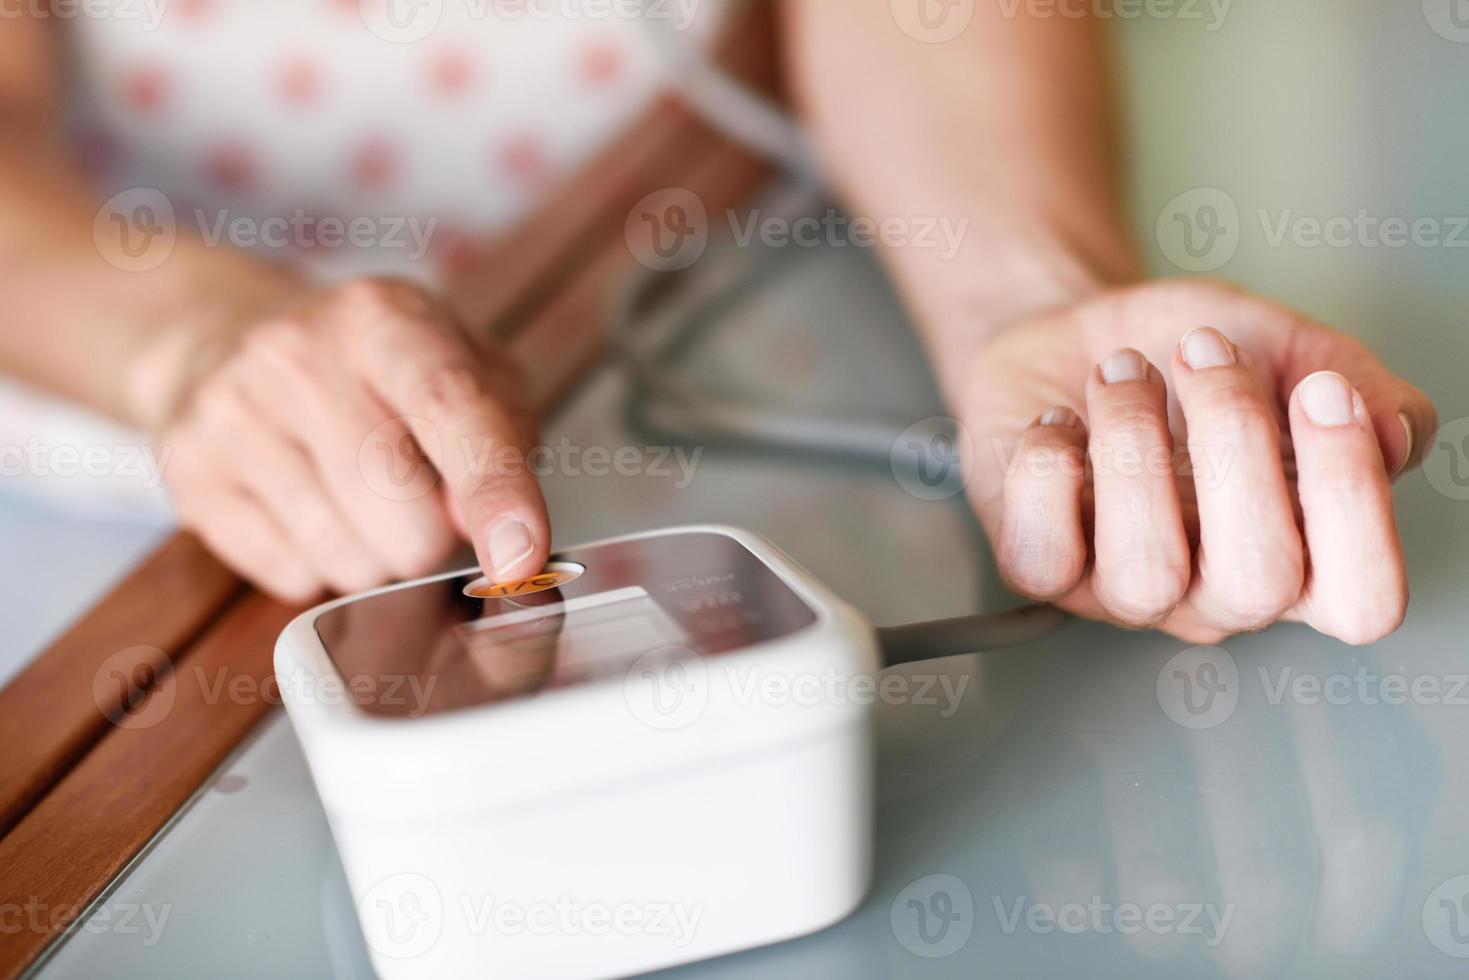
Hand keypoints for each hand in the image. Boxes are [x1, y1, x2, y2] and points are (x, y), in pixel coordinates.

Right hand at [154, 277, 549, 603]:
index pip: (451, 408)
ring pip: (345, 556)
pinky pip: (290, 574)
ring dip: (376, 557)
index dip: (494, 490)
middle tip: (419, 504)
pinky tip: (308, 510)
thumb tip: (487, 523)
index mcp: (382, 318)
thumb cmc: (374, 367)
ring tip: (359, 503)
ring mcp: (232, 410)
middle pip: (399, 508)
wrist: (227, 337)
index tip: (521, 555)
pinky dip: (318, 566)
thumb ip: (501, 437)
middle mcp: (298, 354)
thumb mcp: (464, 367)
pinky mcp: (189, 470)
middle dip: (430, 538)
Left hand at [957, 280, 1435, 644]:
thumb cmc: (1186, 358)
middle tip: (1204, 351)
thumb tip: (1395, 431)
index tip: (1320, 388)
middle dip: (1235, 441)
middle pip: (1258, 583)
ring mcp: (1123, 592)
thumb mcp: (1289, 348)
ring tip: (1123, 371)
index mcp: (1301, 558)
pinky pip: (1041, 559)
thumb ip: (1358, 381)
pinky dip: (1047, 470)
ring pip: (1146, 572)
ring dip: (1133, 446)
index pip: (1362, 598)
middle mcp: (1215, 594)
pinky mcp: (1042, 568)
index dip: (1353, 499)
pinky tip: (1060, 421)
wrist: (1078, 336)